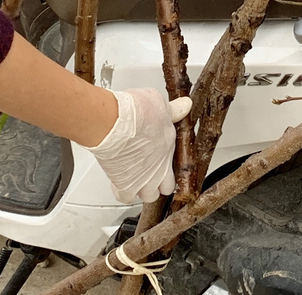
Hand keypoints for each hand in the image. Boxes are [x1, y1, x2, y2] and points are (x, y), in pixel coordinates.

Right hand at [87, 88, 192, 202]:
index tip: (163, 165)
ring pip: (147, 196)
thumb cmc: (136, 113)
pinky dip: (123, 192)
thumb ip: (173, 110)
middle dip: (159, 184)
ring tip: (135, 179)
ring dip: (142, 189)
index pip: (177, 169)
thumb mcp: (161, 105)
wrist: (116, 123)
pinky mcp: (125, 185)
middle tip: (150, 175)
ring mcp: (143, 179)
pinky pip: (126, 197)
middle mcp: (159, 168)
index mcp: (170, 149)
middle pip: (164, 188)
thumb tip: (185, 106)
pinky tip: (119, 182)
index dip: (170, 171)